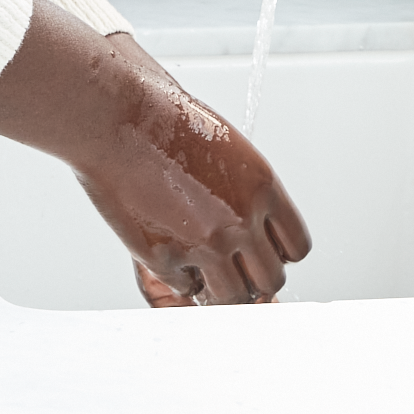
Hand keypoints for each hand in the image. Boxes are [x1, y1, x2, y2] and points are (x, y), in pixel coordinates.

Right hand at [0, 0, 310, 306]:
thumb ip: (245, 192)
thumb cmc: (162, 119)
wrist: (116, 116)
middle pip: (271, 280)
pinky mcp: (166, 257)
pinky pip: (187, 289)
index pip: (296, 247)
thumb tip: (250, 228)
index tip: (260, 250)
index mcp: (262, 187)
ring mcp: (205, 243)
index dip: (276, 251)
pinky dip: (180, 277)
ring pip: (234, 297)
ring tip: (201, 268)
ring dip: (219, 287)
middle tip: (230, 265)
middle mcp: (241, 219)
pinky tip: (169, 251)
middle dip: (251, 276)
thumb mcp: (226, 147)